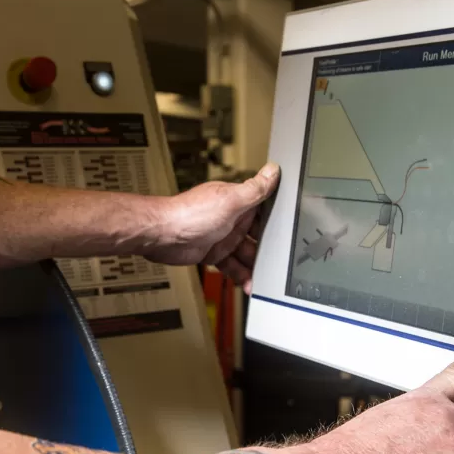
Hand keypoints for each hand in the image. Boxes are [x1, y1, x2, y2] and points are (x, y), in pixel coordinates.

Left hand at [145, 164, 280, 292]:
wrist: (162, 236)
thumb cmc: (190, 214)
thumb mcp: (230, 200)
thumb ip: (254, 189)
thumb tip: (273, 170)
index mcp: (238, 202)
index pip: (265, 210)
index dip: (278, 222)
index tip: (292, 233)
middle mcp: (232, 218)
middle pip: (258, 236)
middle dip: (268, 249)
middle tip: (280, 263)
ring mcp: (222, 236)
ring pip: (246, 254)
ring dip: (256, 266)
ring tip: (266, 279)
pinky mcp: (213, 253)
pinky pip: (232, 266)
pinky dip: (241, 275)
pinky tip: (249, 283)